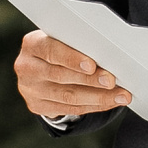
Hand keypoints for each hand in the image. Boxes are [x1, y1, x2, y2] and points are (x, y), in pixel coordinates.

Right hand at [16, 30, 131, 117]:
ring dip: (98, 97)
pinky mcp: (37, 105)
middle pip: (61, 76)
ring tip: (120, 95)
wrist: (40, 65)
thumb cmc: (60, 47)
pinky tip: (109, 102)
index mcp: (32, 44)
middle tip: (112, 81)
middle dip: (91, 80)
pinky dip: (93, 106)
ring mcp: (30, 89)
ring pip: (68, 97)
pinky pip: (70, 108)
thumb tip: (109, 54)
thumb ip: (78, 43)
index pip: (52, 51)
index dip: (72, 59)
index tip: (92, 65)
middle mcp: (27, 67)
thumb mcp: (63, 39)